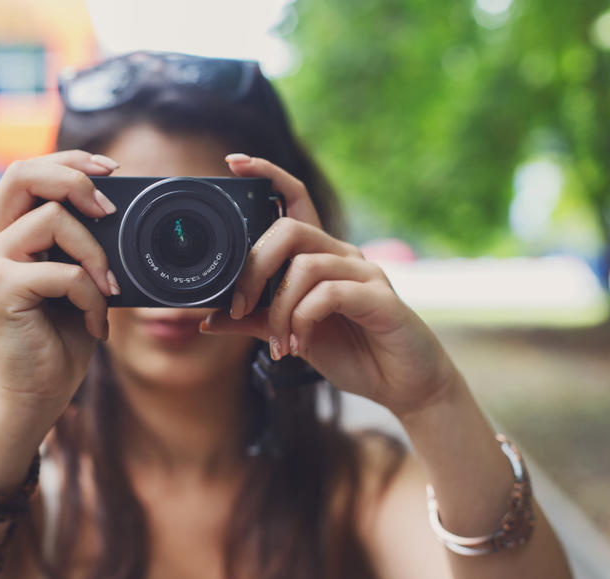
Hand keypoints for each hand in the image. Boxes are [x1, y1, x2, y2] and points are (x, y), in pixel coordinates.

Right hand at [0, 151, 121, 411]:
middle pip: (22, 173)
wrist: (39, 392)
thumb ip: (82, 242)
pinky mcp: (0, 289)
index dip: (69, 161)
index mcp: (4, 233)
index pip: (27, 172)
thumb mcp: (77, 277)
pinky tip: (95, 322)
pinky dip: (91, 296)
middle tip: (110, 209)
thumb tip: (117, 209)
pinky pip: (63, 272)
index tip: (112, 170)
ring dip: (95, 254)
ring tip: (107, 290)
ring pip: (51, 219)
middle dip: (74, 179)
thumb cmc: (61, 336)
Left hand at [201, 154, 462, 420]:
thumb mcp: (292, 334)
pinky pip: (329, 294)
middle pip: (289, 230)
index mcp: (320, 256)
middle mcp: (342, 256)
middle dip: (255, 267)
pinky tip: (300, 345)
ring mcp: (364, 273)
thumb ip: (255, 322)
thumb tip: (208, 320)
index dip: (268, 175)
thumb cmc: (351, 352)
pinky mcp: (380, 298)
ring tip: (279, 343)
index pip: (295, 199)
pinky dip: (304, 321)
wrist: (401, 384)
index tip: (235, 162)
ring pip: (305, 267)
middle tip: (239, 307)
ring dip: (279, 310)